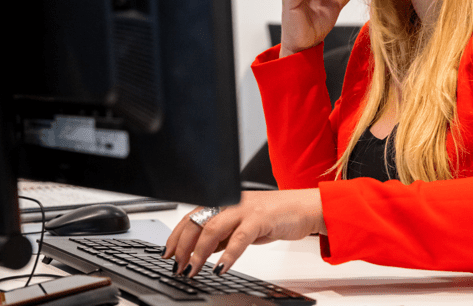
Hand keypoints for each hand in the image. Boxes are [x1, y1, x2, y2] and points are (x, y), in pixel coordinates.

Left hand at [162, 189, 326, 277]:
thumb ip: (224, 235)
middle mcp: (232, 202)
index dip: (176, 236)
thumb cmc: (276, 215)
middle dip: (183, 246)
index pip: (192, 216)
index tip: (167, 254)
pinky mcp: (261, 218)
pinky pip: (239, 238)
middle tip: (177, 266)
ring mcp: (246, 209)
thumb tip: (202, 251)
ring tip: (193, 270)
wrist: (305, 208)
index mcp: (225, 201)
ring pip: (213, 228)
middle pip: (197, 221)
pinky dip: (228, 255)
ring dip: (199, 252)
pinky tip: (220, 268)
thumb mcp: (243, 225)